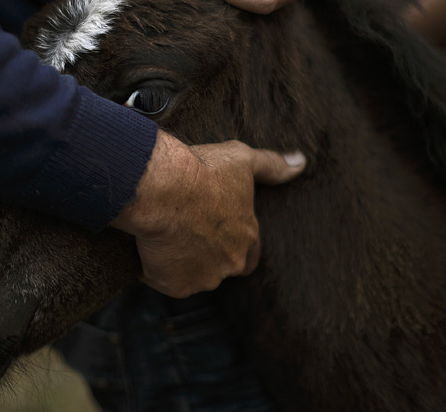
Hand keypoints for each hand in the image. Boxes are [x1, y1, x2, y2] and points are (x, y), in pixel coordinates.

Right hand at [111, 131, 306, 298]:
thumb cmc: (204, 171)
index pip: (250, 255)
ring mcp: (202, 278)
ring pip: (189, 274)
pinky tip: (146, 243)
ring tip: (162, 233)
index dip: (233, 244)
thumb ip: (271, 165)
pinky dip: (151, 266)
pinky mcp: (173, 285)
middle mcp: (230, 263)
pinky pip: (159, 278)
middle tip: (184, 230)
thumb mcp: (242, 160)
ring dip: (178, 261)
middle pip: (219, 267)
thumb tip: (299, 162)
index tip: (215, 231)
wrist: (164, 188)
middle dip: (204, 254)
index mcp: (248, 238)